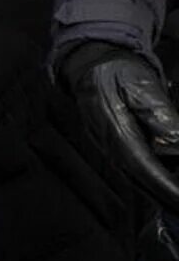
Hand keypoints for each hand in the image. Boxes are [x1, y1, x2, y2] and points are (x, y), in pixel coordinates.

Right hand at [74, 52, 178, 213]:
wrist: (90, 62)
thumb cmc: (115, 71)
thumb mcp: (143, 87)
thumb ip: (161, 116)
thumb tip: (177, 141)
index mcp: (117, 132)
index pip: (146, 169)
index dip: (167, 188)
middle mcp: (111, 146)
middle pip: (143, 181)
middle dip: (166, 196)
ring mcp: (110, 147)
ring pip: (139, 178)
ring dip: (160, 190)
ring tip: (176, 197)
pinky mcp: (115, 145)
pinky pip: (136, 169)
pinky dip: (153, 180)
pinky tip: (167, 182)